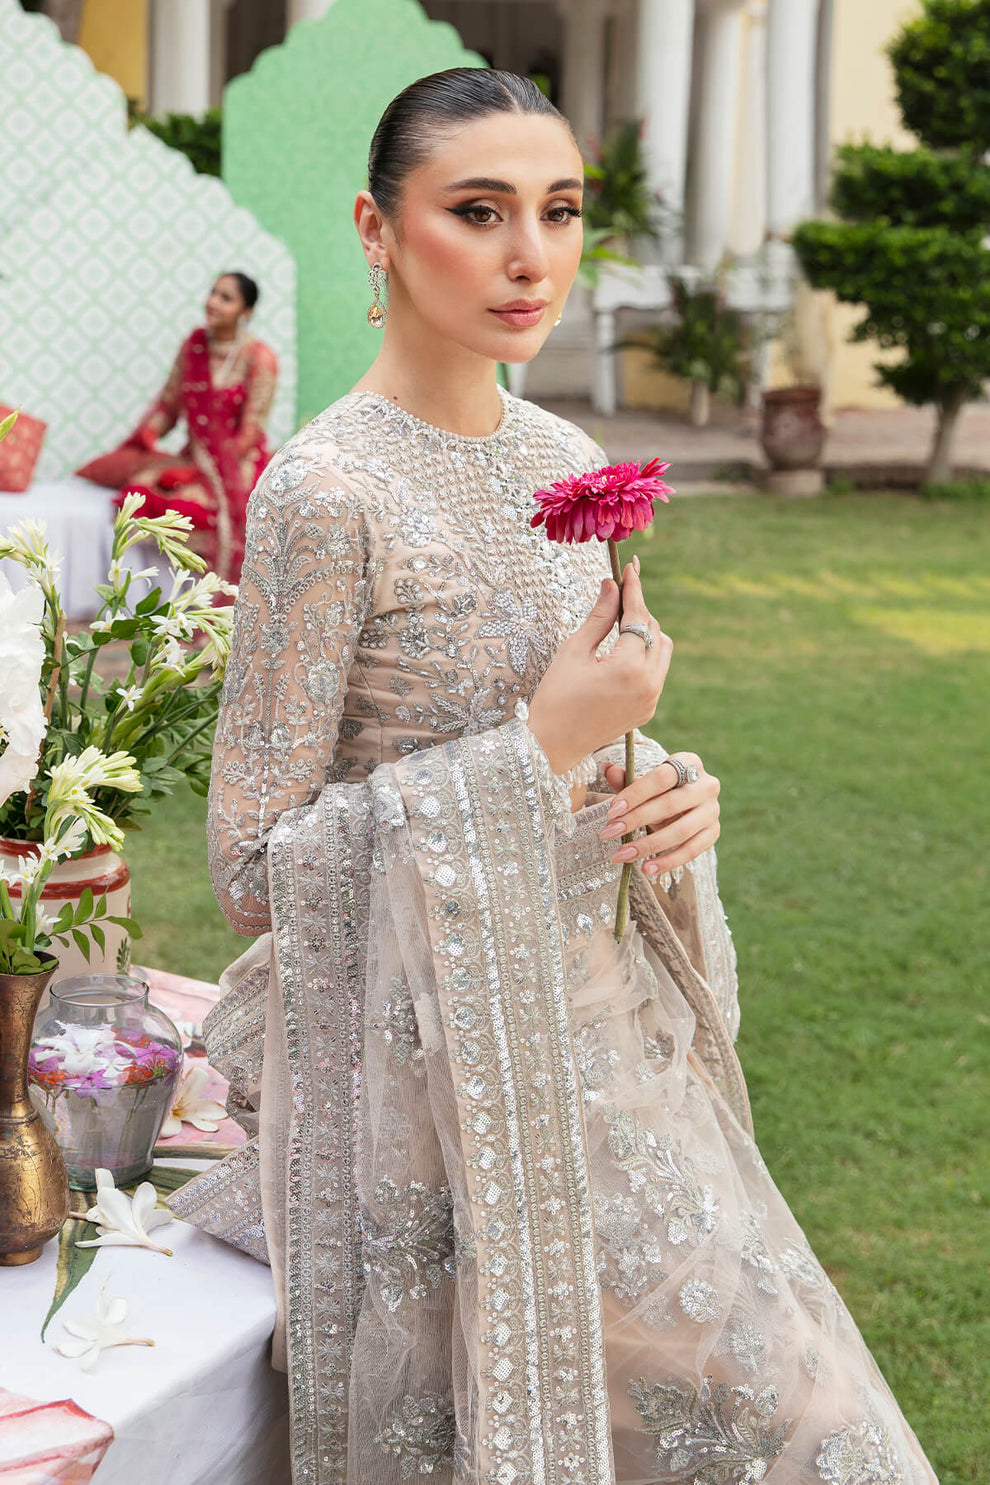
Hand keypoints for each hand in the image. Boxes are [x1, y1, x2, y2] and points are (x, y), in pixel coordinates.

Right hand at [526, 560, 671, 775]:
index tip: (630, 567)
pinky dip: (645, 656)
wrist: (552, 745)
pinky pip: (657, 672)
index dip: (634, 588)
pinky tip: (622, 651)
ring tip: (619, 624)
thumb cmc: (555, 697)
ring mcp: (651, 699)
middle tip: (619, 593)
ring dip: (646, 632)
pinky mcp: (648, 710)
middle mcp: (648, 683)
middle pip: (654, 630)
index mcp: (629, 667)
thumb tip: (611, 585)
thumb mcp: (574, 651)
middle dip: (638, 609)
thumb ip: (599, 616)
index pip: (638, 616)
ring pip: (662, 650)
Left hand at [600, 751, 720, 875]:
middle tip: (609, 832)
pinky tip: (646, 868)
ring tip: (622, 854)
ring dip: (648, 845)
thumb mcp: (643, 782)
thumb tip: (607, 769)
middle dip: (636, 820)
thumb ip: (626, 778)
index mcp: (689, 762)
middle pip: (670, 804)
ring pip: (680, 831)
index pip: (662, 777)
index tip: (612, 811)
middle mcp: (706, 785)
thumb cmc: (660, 790)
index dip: (636, 793)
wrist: (685, 804)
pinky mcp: (713, 833)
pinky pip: (691, 851)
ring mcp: (712, 810)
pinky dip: (667, 862)